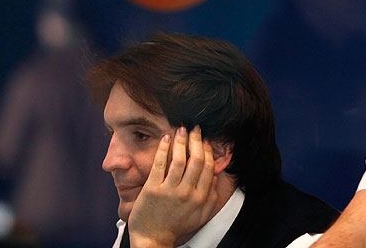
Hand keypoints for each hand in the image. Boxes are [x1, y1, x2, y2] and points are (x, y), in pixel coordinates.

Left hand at [127, 126, 218, 247]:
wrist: (153, 238)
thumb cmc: (176, 226)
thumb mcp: (201, 215)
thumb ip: (211, 196)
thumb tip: (214, 176)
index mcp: (200, 197)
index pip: (208, 167)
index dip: (208, 150)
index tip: (205, 141)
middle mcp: (187, 192)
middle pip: (196, 160)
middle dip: (197, 140)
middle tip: (196, 129)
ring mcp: (169, 190)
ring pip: (179, 159)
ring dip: (182, 141)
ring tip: (182, 129)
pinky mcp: (152, 188)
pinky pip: (159, 163)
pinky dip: (163, 148)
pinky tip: (166, 138)